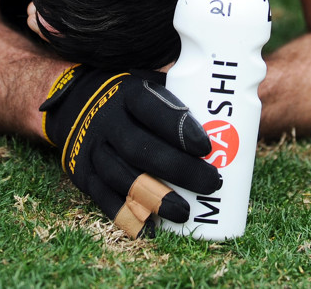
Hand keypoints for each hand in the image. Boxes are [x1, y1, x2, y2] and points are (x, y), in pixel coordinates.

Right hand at [40, 65, 220, 236]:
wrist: (76, 103)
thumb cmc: (131, 98)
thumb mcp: (148, 83)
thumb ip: (179, 95)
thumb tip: (234, 116)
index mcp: (129, 93)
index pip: (152, 108)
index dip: (178, 127)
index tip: (206, 147)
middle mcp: (107, 119)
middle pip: (140, 147)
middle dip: (178, 169)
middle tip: (212, 183)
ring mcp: (92, 147)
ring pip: (121, 176)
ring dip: (155, 197)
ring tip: (186, 213)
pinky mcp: (83, 172)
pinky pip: (102, 196)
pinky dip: (125, 214)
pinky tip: (150, 228)